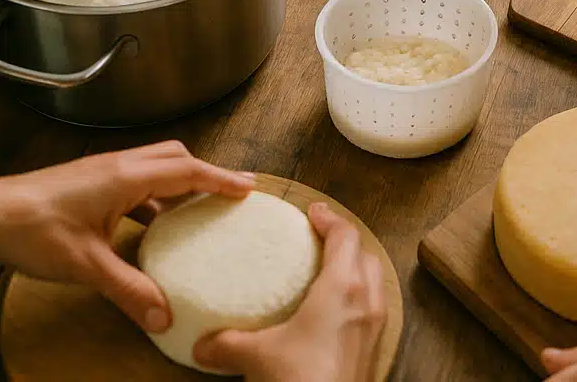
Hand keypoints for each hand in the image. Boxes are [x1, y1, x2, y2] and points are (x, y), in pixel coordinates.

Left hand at [0, 143, 252, 333]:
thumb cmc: (33, 229)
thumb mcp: (86, 265)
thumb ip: (129, 288)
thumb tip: (164, 315)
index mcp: (127, 176)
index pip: (188, 170)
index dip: (221, 179)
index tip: (248, 187)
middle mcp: (120, 166)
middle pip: (177, 157)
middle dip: (207, 172)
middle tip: (232, 191)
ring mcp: (104, 172)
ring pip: (156, 166)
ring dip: (181, 182)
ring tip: (199, 207)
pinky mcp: (91, 183)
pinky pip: (136, 182)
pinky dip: (155, 197)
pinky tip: (153, 225)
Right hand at [194, 204, 385, 381]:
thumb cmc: (300, 381)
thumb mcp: (257, 357)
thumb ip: (227, 343)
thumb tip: (201, 344)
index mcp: (342, 286)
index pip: (345, 235)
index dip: (329, 218)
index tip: (313, 212)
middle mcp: (367, 299)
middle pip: (364, 253)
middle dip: (345, 242)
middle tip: (319, 240)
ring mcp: (376, 326)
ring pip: (374, 280)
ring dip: (356, 269)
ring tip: (328, 273)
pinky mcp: (376, 350)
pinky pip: (373, 308)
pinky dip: (359, 298)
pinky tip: (335, 315)